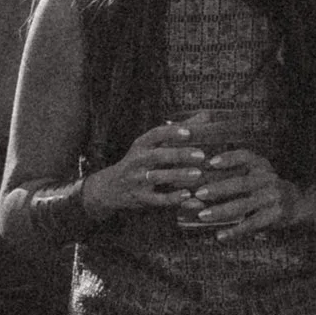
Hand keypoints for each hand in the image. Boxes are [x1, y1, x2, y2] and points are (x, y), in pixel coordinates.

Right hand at [87, 120, 206, 217]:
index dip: (171, 132)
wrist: (110, 188)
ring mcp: (137, 180)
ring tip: (197, 174)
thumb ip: (178, 131)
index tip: (188, 132)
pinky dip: (172, 198)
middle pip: (158, 155)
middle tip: (201, 155)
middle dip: (179, 154)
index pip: (155, 135)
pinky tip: (187, 195)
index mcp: (142, 145)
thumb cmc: (140, 162)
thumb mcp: (151, 144)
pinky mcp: (140, 198)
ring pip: (158, 177)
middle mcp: (137, 160)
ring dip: (178, 175)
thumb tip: (206, 116)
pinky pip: (157, 198)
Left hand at [182, 147, 294, 235]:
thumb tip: (196, 179)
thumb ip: (232, 173)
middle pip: (241, 183)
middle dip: (218, 188)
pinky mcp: (275, 216)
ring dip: (221, 211)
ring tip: (202, 216)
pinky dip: (235, 232)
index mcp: (261, 165)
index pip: (245, 157)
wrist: (297, 203)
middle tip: (198, 193)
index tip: (211, 162)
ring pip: (243, 205)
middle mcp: (268, 179)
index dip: (229, 159)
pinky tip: (220, 236)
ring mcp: (273, 198)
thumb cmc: (265, 187)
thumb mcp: (255, 173)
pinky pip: (252, 225)